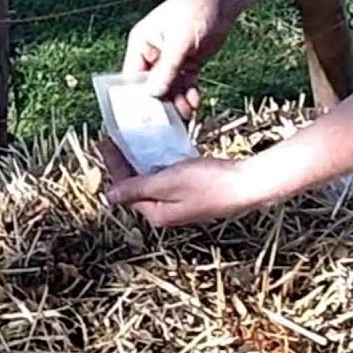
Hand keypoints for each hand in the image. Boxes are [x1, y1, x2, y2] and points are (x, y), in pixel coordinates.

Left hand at [99, 141, 265, 227]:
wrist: (247, 185)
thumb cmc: (209, 183)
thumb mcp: (167, 183)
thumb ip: (136, 188)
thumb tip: (107, 196)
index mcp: (156, 213)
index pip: (124, 188)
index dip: (113, 165)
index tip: (104, 142)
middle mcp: (165, 212)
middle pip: (136, 185)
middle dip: (124, 163)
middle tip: (114, 139)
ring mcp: (179, 204)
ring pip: (152, 181)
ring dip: (141, 162)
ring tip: (132, 142)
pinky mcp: (192, 194)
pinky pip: (168, 178)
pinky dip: (160, 164)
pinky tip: (159, 150)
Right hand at [124, 0, 235, 117]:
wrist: (223, 0)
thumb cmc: (196, 11)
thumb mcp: (179, 43)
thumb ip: (165, 70)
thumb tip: (151, 94)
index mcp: (141, 43)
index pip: (132, 76)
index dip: (138, 96)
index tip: (145, 116)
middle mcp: (153, 53)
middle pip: (152, 86)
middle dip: (161, 101)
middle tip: (169, 119)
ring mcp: (170, 59)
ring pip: (170, 88)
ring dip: (177, 101)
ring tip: (187, 111)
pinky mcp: (187, 63)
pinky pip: (184, 84)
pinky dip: (189, 94)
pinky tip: (195, 101)